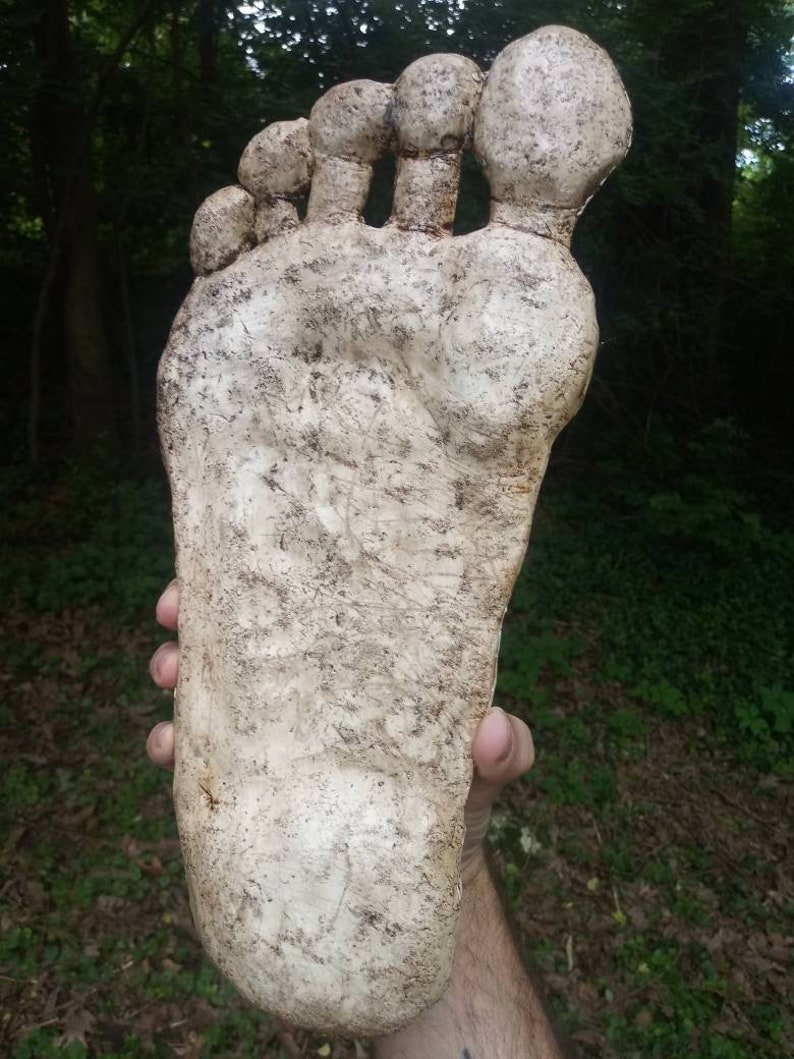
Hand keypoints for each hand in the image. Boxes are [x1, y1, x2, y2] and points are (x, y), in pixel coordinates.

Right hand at [147, 580, 533, 883]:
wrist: (421, 891)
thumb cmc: (459, 808)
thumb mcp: (489, 774)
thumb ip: (506, 752)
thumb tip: (492, 730)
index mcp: (361, 668)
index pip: (312, 606)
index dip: (272, 578)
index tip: (238, 561)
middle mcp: (312, 693)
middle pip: (247, 636)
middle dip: (203, 614)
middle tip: (178, 612)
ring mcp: (276, 740)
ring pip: (212, 688)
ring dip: (179, 671)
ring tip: (168, 673)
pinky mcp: (250, 790)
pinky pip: (200, 758)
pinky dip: (175, 744)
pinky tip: (167, 745)